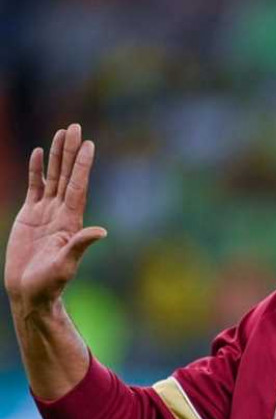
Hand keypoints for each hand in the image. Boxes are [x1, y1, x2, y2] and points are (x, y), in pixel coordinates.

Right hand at [4, 123, 106, 308]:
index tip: (89, 144)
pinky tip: (40, 154)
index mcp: (71, 220)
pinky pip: (35, 187)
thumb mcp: (66, 264)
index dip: (82, 166)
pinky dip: (37, 170)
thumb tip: (102, 232)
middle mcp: (61, 212)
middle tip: (75, 127)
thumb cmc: (50, 283)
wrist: (30, 291)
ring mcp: (45, 212)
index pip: (78, 186)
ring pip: (52, 177)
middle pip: (67, 175)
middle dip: (70, 151)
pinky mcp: (30, 215)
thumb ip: (80, 245)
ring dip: (57, 155)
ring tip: (61, 133)